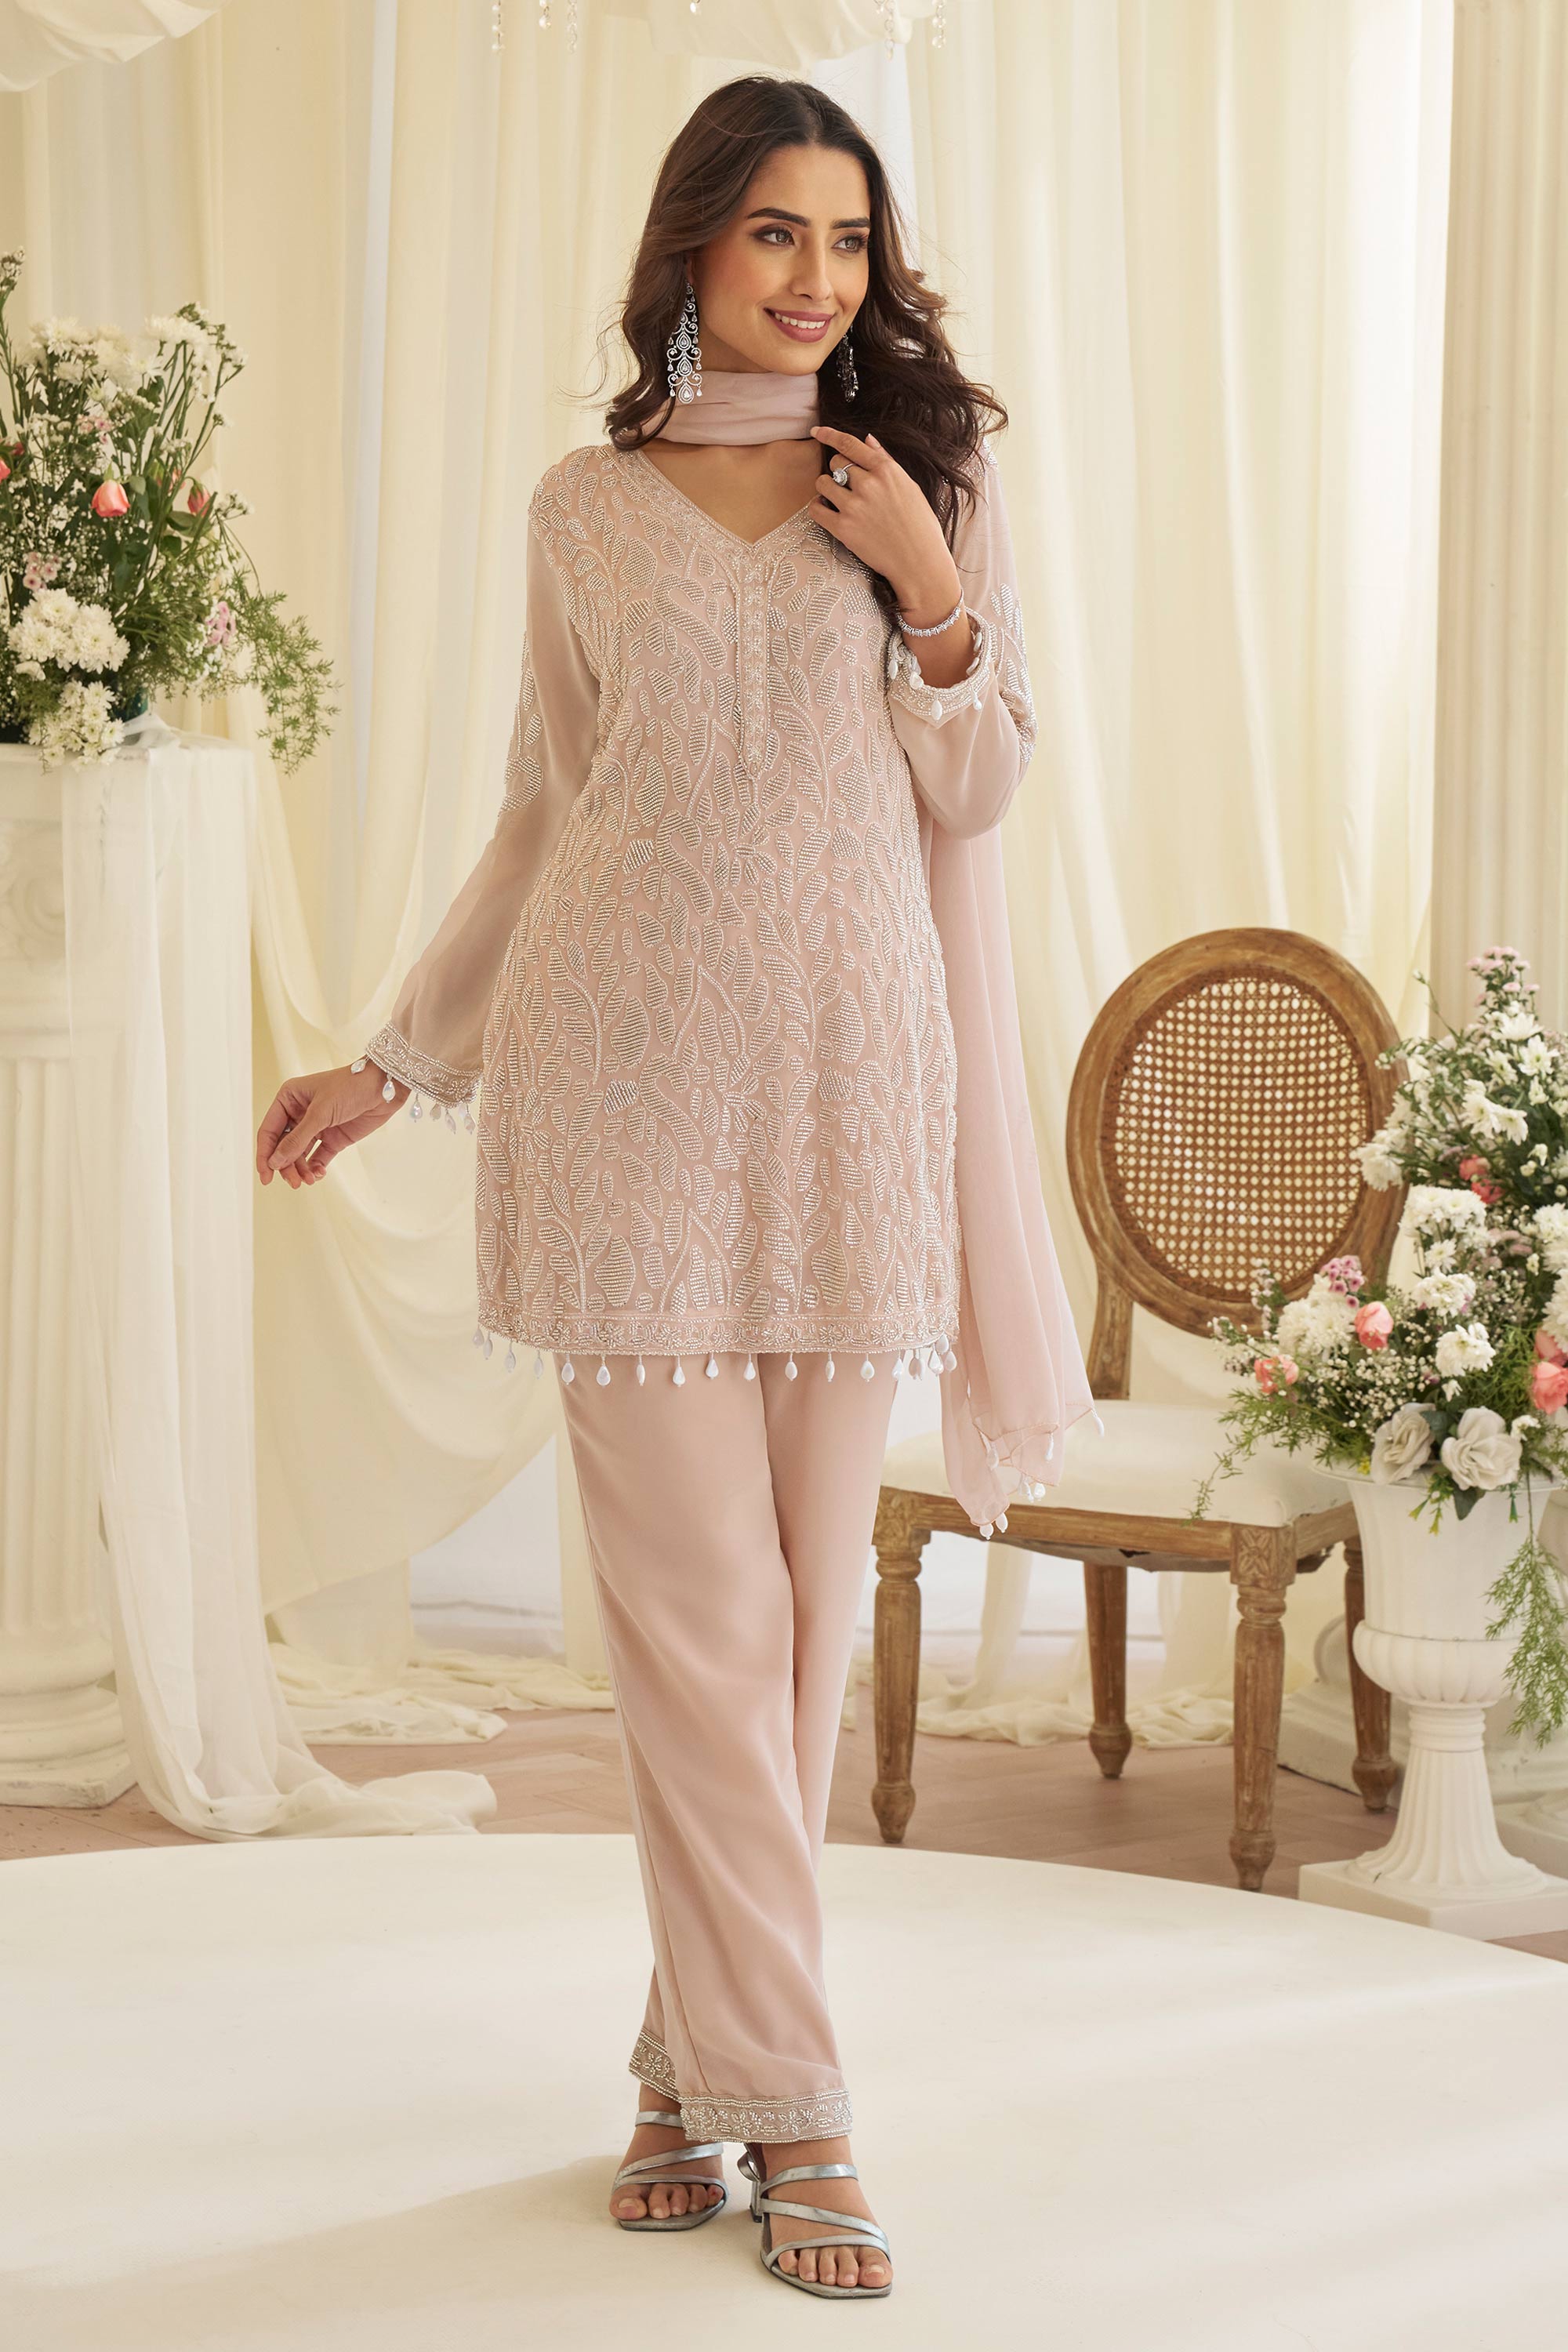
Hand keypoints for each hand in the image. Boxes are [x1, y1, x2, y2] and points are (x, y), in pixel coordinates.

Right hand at [255, 1061, 407, 1189]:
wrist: (384, 1088)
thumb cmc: (350, 1087)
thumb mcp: (320, 1113)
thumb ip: (298, 1139)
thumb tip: (275, 1162)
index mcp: (288, 1099)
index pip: (269, 1131)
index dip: (265, 1155)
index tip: (265, 1177)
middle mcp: (299, 1113)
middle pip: (283, 1147)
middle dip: (286, 1166)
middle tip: (294, 1183)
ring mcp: (316, 1126)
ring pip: (299, 1154)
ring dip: (301, 1170)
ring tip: (308, 1181)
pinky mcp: (333, 1138)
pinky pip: (318, 1157)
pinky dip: (316, 1168)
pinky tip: (319, 1174)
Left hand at [808, 425, 962, 622]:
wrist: (920, 562)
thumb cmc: (920, 525)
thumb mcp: (909, 486)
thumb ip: (886, 462)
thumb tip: (868, 440)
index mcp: (886, 470)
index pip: (850, 444)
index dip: (830, 434)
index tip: (817, 431)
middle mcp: (868, 484)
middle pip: (835, 463)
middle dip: (838, 471)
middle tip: (848, 485)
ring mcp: (854, 506)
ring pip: (822, 483)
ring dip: (826, 488)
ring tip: (837, 499)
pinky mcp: (843, 529)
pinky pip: (816, 509)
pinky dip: (817, 507)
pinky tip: (825, 510)